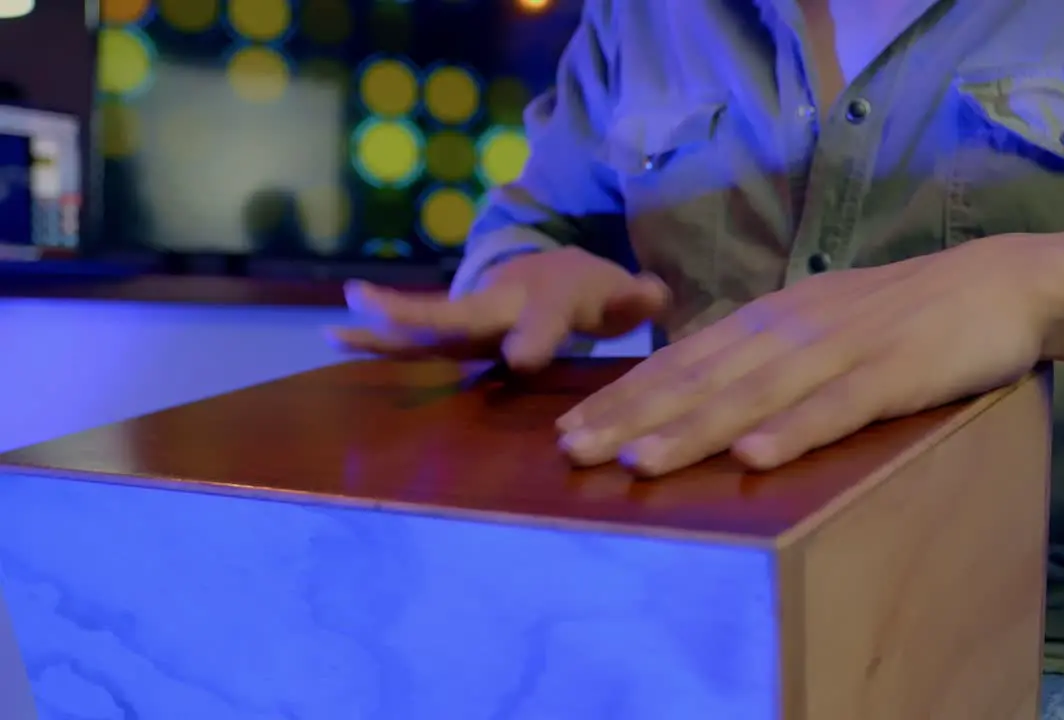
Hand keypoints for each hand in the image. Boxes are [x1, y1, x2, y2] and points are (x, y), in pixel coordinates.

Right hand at [326, 247, 669, 370]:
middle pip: (459, 314)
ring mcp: (469, 318)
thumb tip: (657, 294)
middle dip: (422, 314)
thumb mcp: (616, 294)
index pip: (537, 325)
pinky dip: (376, 337)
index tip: (520, 359)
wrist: (549, 271)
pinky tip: (335, 337)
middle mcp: (497, 306)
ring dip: (383, 324)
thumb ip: (634, 298)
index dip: (532, 340)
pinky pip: (411, 336)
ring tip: (337, 323)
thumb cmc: (586, 290)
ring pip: (423, 324)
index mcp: (543, 301)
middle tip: (378, 305)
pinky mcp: (452, 332)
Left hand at [555, 236, 1053, 474]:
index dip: (625, 393)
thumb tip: (710, 392)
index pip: (685, 359)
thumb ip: (769, 353)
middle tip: (571, 450)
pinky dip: (792, 431)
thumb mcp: (824, 324)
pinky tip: (753, 458)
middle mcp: (793, 329)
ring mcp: (843, 349)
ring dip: (693, 429)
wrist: (1003, 281)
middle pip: (702, 377)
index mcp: (773, 318)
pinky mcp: (894, 372)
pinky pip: (836, 406)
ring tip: (637, 461)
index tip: (570, 426)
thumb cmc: (908, 313)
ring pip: (754, 393)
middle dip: (632, 414)